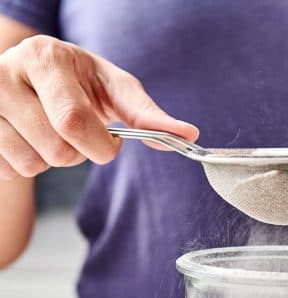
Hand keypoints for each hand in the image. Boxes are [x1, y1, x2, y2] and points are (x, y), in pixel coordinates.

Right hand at [0, 35, 198, 179]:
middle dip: (80, 155)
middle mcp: (6, 74)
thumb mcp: (113, 88)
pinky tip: (29, 139)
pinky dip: (29, 164)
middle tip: (79, 135)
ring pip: (31, 164)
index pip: (74, 121)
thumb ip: (146, 114)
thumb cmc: (78, 82)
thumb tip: (189, 135)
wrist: (30, 76)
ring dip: (53, 160)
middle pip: (56, 150)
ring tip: (51, 132)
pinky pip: (11, 171)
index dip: (99, 146)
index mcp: (46, 58)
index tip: (108, 142)